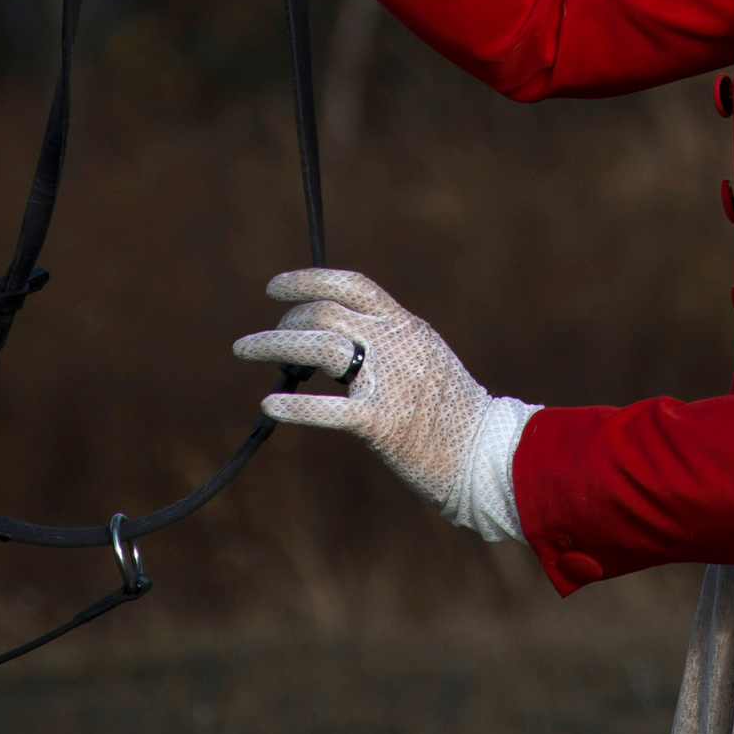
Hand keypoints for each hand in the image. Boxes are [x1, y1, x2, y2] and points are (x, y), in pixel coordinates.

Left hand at [232, 268, 497, 516]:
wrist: (488, 454)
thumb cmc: (455, 413)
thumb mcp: (426, 358)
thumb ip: (389, 343)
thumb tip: (338, 339)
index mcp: (407, 326)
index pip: (353, 285)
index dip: (310, 279)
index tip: (276, 287)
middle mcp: (396, 344)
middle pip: (326, 313)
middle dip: (286, 320)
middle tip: (262, 340)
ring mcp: (389, 381)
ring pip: (319, 346)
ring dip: (274, 344)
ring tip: (245, 349)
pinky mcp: (382, 422)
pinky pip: (329, 408)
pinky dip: (295, 404)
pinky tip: (269, 404)